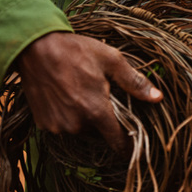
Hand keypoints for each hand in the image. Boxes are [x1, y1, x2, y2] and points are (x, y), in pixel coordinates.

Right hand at [16, 32, 161, 154]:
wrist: (34, 47)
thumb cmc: (75, 50)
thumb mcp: (110, 60)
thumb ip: (134, 82)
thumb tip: (157, 98)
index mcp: (96, 111)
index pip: (118, 142)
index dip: (128, 145)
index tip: (134, 144)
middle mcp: (76, 124)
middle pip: (98, 132)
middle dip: (102, 119)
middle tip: (99, 96)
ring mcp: (57, 126)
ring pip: (80, 129)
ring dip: (83, 117)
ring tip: (79, 93)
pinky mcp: (43, 123)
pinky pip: (62, 126)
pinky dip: (66, 115)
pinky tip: (64, 96)